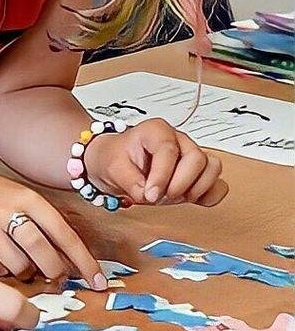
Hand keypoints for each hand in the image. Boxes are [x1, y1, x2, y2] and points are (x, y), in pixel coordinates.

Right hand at [0, 157, 105, 287]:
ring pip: (21, 268)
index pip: (64, 234)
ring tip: (15, 257)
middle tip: (54, 277)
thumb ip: (43, 225)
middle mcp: (7, 211)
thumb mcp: (18, 198)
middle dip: (54, 272)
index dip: (85, 262)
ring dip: (25, 272)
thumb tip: (72, 266)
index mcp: (27, 197)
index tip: (100, 283)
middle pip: (44, 255)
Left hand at [84, 118, 227, 205]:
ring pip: (213, 167)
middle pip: (197, 158)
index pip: (168, 150)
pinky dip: (210, 194)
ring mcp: (191, 156)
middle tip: (162, 196)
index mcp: (156, 130)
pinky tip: (193, 200)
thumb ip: (130, 181)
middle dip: (180, 183)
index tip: (150, 193)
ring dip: (197, 188)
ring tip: (175, 196)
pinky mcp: (198, 175)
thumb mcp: (112, 167)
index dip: (161, 175)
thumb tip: (149, 195)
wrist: (116, 164)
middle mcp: (178, 139)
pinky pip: (218, 183)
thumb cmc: (115, 159)